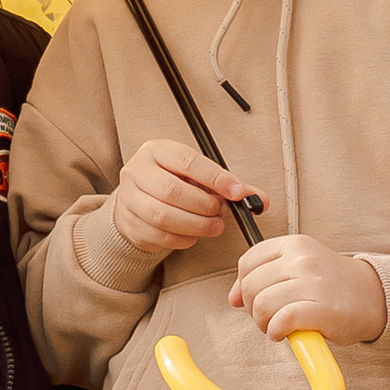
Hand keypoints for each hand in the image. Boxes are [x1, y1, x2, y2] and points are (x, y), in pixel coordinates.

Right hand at [111, 139, 252, 262]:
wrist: (137, 199)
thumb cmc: (172, 182)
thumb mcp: (197, 175)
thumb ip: (228, 185)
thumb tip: (261, 199)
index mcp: (156, 150)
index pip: (188, 161)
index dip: (216, 178)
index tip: (237, 192)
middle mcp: (137, 171)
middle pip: (172, 191)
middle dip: (204, 206)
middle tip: (222, 212)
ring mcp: (129, 198)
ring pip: (163, 216)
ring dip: (196, 225)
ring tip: (214, 226)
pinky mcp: (128, 223)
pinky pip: (158, 235)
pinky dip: (182, 239)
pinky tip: (194, 235)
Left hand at [231, 234, 387, 345]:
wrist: (373, 297)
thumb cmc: (332, 285)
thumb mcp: (299, 266)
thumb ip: (265, 275)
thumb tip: (232, 298)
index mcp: (294, 244)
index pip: (247, 262)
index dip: (242, 287)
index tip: (254, 300)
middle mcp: (302, 259)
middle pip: (251, 286)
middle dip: (253, 308)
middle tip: (270, 317)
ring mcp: (313, 283)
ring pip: (262, 304)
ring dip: (263, 323)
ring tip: (278, 326)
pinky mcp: (322, 309)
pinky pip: (281, 321)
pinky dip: (276, 331)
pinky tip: (285, 333)